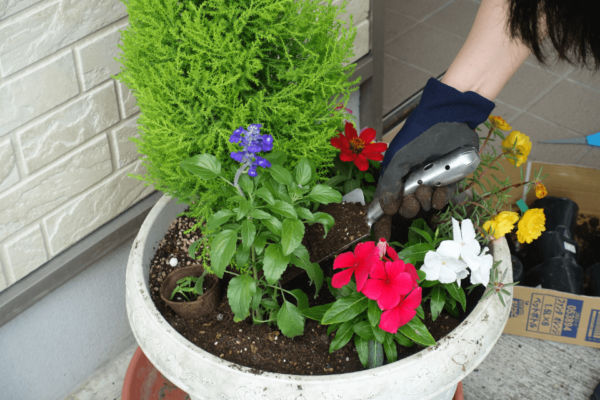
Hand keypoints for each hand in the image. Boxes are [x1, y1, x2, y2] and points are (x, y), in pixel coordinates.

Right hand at [371, 79, 494, 240]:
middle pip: (405, 209)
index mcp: (394, 177)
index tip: (382, 238)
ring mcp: (429, 184)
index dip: (382, 223)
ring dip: (425, 197)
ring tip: (429, 181)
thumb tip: (386, 209)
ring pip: (424, 206)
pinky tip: (442, 184)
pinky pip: (443, 200)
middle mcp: (410, 183)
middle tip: (413, 191)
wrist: (452, 119)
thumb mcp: (398, 159)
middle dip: (409, 205)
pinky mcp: (448, 183)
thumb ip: (389, 184)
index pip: (384, 206)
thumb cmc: (420, 135)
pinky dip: (442, 196)